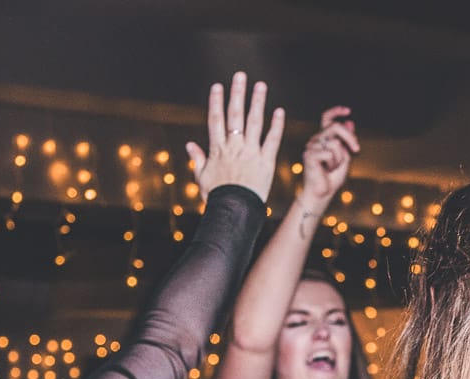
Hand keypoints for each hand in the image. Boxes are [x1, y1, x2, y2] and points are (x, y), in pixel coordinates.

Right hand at [187, 71, 285, 203]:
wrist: (233, 211)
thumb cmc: (217, 197)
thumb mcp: (202, 177)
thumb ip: (198, 158)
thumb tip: (190, 145)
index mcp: (218, 149)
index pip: (215, 120)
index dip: (216, 102)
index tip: (218, 86)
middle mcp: (234, 147)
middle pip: (235, 115)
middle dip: (237, 94)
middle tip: (240, 75)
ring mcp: (250, 152)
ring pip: (254, 122)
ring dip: (257, 102)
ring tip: (260, 85)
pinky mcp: (266, 162)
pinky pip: (272, 141)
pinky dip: (276, 126)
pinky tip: (279, 111)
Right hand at [299, 106, 358, 210]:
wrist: (322, 193)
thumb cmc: (332, 177)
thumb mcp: (345, 156)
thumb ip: (347, 140)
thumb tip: (349, 121)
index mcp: (323, 138)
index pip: (327, 118)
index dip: (336, 111)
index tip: (348, 111)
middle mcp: (316, 139)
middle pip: (335, 126)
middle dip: (350, 138)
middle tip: (357, 150)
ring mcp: (311, 146)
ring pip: (335, 143)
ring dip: (340, 158)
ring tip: (332, 167)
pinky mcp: (309, 155)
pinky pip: (328, 153)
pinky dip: (332, 163)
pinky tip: (326, 170)